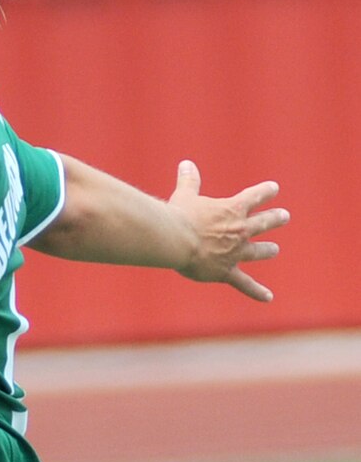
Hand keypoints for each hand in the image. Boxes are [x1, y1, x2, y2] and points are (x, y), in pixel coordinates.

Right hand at [169, 160, 287, 301]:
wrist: (176, 240)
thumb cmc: (179, 216)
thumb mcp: (185, 195)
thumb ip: (189, 181)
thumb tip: (186, 163)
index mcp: (233, 209)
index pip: (255, 196)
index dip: (266, 192)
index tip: (274, 189)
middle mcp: (240, 230)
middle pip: (264, 223)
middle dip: (275, 218)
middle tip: (284, 216)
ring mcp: (235, 252)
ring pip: (258, 251)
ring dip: (267, 250)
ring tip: (274, 250)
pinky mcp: (226, 271)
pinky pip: (244, 283)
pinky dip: (256, 291)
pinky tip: (268, 297)